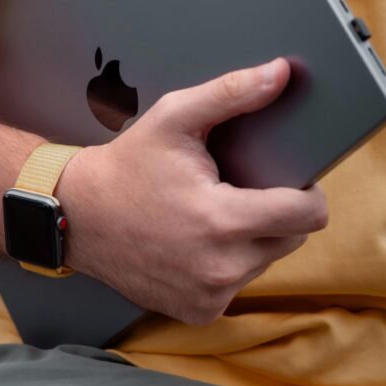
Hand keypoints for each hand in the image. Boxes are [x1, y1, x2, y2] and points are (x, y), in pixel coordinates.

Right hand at [57, 58, 327, 325]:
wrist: (77, 215)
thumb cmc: (127, 165)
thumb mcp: (175, 117)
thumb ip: (232, 93)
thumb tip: (280, 73)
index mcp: (222, 219)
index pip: (308, 215)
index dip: (306, 193)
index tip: (288, 180)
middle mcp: (221, 267)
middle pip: (292, 239)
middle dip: (275, 213)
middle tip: (237, 190)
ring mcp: (210, 295)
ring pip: (265, 261)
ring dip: (251, 239)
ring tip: (210, 214)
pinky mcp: (199, 311)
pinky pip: (237, 284)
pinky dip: (226, 264)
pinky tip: (196, 242)